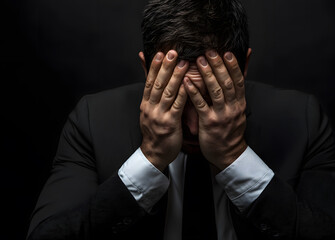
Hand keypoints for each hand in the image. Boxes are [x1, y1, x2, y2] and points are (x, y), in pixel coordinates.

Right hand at [140, 50, 188, 170]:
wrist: (154, 154)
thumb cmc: (155, 131)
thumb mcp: (149, 111)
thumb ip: (151, 94)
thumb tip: (148, 82)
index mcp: (145, 104)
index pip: (149, 82)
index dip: (154, 66)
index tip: (160, 52)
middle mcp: (150, 108)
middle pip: (158, 84)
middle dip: (165, 67)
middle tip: (172, 52)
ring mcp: (159, 116)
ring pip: (167, 93)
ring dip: (175, 77)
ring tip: (183, 63)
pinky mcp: (169, 124)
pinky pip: (177, 106)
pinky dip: (183, 94)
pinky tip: (189, 84)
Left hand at [183, 50, 246, 169]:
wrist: (228, 154)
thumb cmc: (229, 129)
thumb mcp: (238, 110)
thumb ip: (236, 92)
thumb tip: (241, 78)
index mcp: (240, 103)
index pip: (238, 80)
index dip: (233, 66)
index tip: (226, 51)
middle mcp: (233, 107)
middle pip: (227, 83)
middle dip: (219, 66)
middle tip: (210, 51)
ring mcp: (221, 115)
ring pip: (216, 92)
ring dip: (207, 75)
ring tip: (199, 60)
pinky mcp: (209, 123)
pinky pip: (201, 105)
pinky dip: (194, 92)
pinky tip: (186, 81)